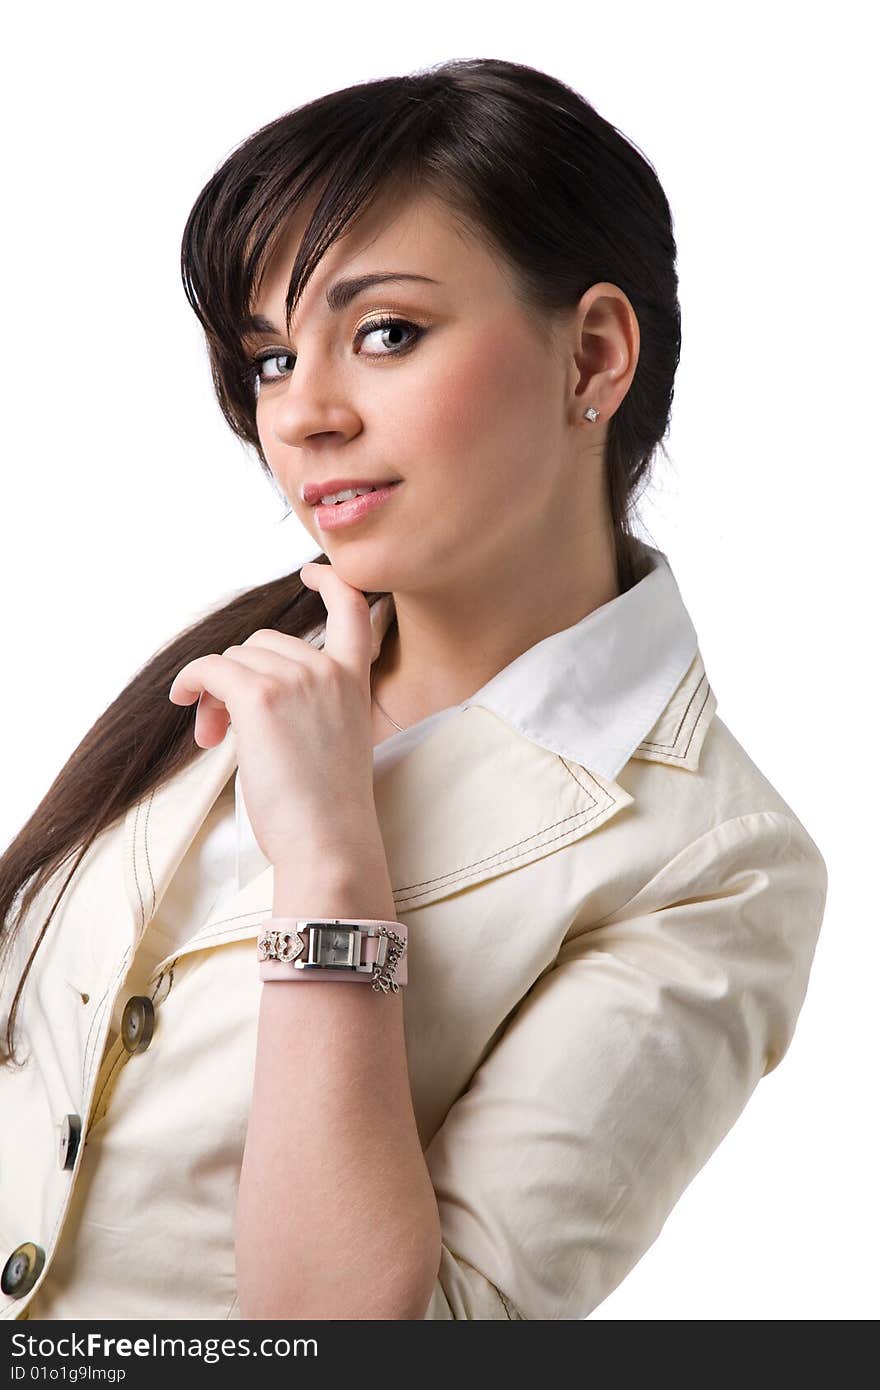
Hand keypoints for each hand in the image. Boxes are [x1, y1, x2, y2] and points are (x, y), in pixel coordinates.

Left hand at [167, 561, 379, 871]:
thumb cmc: (326, 807)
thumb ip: (305, 700)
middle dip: (237, 676)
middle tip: (224, 726)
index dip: (331, 582)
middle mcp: (329, 670)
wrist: (328, 843)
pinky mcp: (261, 697)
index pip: (354, 608)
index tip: (311, 572)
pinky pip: (209, 668)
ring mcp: (297, 679)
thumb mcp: (333, 738)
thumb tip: (233, 689)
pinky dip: (190, 682)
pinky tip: (184, 702)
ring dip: (214, 691)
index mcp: (354, 680)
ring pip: (235, 657)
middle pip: (264, 641)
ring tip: (215, 737)